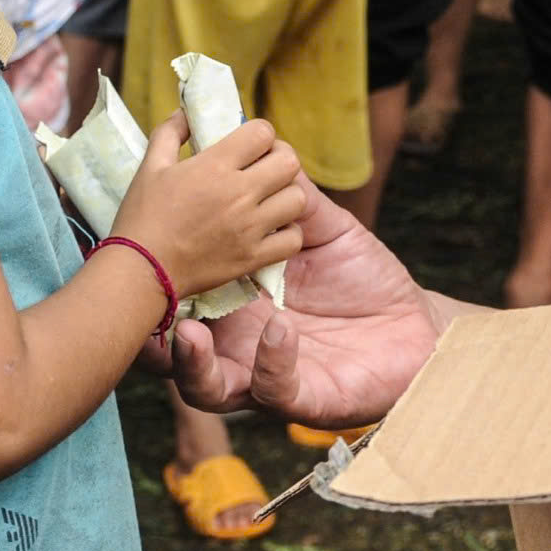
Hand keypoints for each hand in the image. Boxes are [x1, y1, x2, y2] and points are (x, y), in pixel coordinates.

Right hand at [111, 111, 306, 302]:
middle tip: (266, 168)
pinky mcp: (253, 257)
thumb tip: (185, 112)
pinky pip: (293, 239)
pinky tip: (271, 230)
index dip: (260, 134)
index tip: (250, 145)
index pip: (263, 133)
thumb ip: (169, 133)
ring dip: (287, 195)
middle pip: (290, 162)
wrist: (141, 271)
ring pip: (298, 199)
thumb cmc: (142, 217)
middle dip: (281, 159)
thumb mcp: (150, 166)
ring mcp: (250, 227)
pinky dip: (288, 233)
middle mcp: (239, 193)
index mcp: (214, 166)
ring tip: (270, 200)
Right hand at [166, 178, 446, 424]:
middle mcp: (238, 348)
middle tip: (143, 312)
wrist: (416, 327)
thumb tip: (267, 150)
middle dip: (151, 341)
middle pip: (175, 356)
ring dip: (193, 362)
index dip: (150, 291)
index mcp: (234, 305)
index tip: (134, 261)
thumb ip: (293, 201)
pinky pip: (274, 388)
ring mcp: (263, 378)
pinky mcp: (302, 400)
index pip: (177, 303)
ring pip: (208, 388)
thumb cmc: (363, 279)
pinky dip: (270, 360)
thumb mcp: (324, 233)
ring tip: (190, 333)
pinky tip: (279, 328)